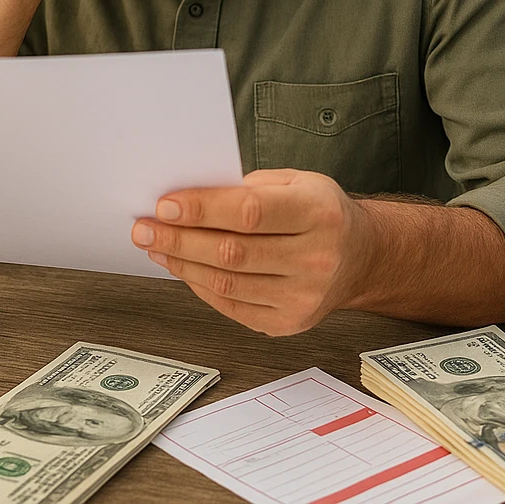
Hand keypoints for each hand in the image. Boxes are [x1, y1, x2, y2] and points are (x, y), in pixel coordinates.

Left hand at [131, 169, 371, 336]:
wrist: (360, 257)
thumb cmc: (321, 212)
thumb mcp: (297, 181)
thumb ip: (249, 187)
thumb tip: (190, 196)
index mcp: (319, 213)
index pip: (250, 212)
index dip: (203, 209)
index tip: (165, 205)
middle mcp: (317, 258)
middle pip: (233, 251)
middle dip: (180, 238)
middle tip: (145, 227)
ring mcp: (304, 297)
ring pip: (227, 282)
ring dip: (183, 262)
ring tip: (156, 245)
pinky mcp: (289, 323)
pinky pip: (231, 305)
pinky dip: (199, 285)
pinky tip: (182, 267)